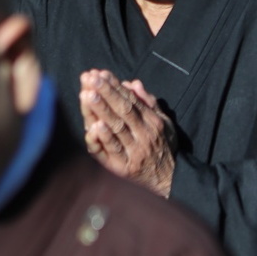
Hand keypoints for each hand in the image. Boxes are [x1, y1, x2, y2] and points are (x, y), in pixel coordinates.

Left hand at [80, 69, 176, 196]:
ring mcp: (134, 152)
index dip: (115, 87)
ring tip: (87, 94)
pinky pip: (111, 151)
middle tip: (90, 78)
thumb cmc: (163, 148)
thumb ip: (148, 103)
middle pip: (123, 110)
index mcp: (153, 123)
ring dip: (101, 110)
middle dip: (106, 93)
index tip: (101, 74)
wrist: (169, 182)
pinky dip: (103, 138)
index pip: (131, 100)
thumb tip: (132, 83)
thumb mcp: (164, 123)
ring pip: (116, 128)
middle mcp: (144, 135)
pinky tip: (93, 126)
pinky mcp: (123, 168)